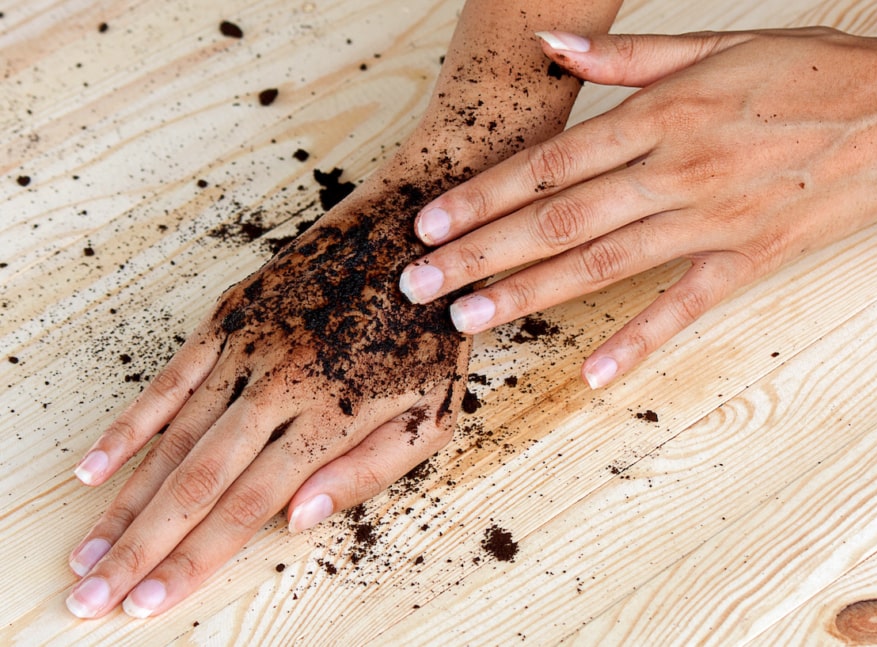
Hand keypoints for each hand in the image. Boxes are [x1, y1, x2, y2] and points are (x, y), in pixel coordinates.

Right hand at [66, 183, 468, 617]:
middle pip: (196, 482)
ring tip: (88, 550)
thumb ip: (368, 472)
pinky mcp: (233, 314)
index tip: (147, 602)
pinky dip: (129, 426)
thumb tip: (297, 519)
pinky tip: (95, 466)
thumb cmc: (431, 335)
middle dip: (140, 546)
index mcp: (330, 416)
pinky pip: (169, 378)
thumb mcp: (432, 416)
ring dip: (126, 499)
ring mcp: (249, 346)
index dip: (194, 559)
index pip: (247, 505)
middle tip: (92, 594)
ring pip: (173, 438)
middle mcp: (279, 384)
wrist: (417, 234)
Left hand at [398, 28, 876, 387]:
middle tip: (419, 285)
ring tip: (468, 319)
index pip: (550, 163)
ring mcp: (710, 221)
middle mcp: (676, 171)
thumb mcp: (715, 45)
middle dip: (479, 254)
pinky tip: (590, 374)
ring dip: (527, 295)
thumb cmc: (808, 74)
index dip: (485, 195)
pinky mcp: (747, 260)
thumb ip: (627, 57)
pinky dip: (637, 342)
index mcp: (662, 116)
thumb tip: (550, 46)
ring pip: (601, 265)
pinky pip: (682, 308)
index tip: (430, 224)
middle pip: (557, 221)